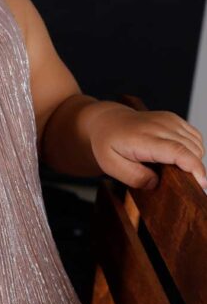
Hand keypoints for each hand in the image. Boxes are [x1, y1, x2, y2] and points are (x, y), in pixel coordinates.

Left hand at [87, 105, 206, 189]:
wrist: (107, 120)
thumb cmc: (108, 144)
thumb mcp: (111, 166)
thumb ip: (134, 177)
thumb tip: (157, 183)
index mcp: (144, 139)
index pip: (177, 151)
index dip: (194, 168)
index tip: (203, 184)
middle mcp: (160, 126)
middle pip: (192, 150)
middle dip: (192, 170)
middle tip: (173, 180)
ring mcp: (169, 120)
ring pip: (197, 144)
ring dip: (192, 160)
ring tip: (171, 167)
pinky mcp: (174, 119)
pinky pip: (195, 137)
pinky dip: (192, 149)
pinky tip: (176, 156)